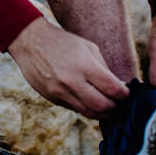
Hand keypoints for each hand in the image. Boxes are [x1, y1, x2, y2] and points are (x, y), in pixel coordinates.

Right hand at [8, 17, 129, 118]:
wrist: (29, 41)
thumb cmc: (61, 41)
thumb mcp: (87, 47)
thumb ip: (103, 68)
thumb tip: (117, 87)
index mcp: (84, 65)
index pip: (113, 90)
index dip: (124, 94)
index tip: (126, 93)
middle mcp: (72, 81)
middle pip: (103, 107)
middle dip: (116, 107)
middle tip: (118, 102)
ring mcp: (60, 92)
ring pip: (89, 113)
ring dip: (101, 113)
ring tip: (106, 106)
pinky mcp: (52, 98)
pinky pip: (74, 109)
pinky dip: (85, 107)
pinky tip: (87, 100)